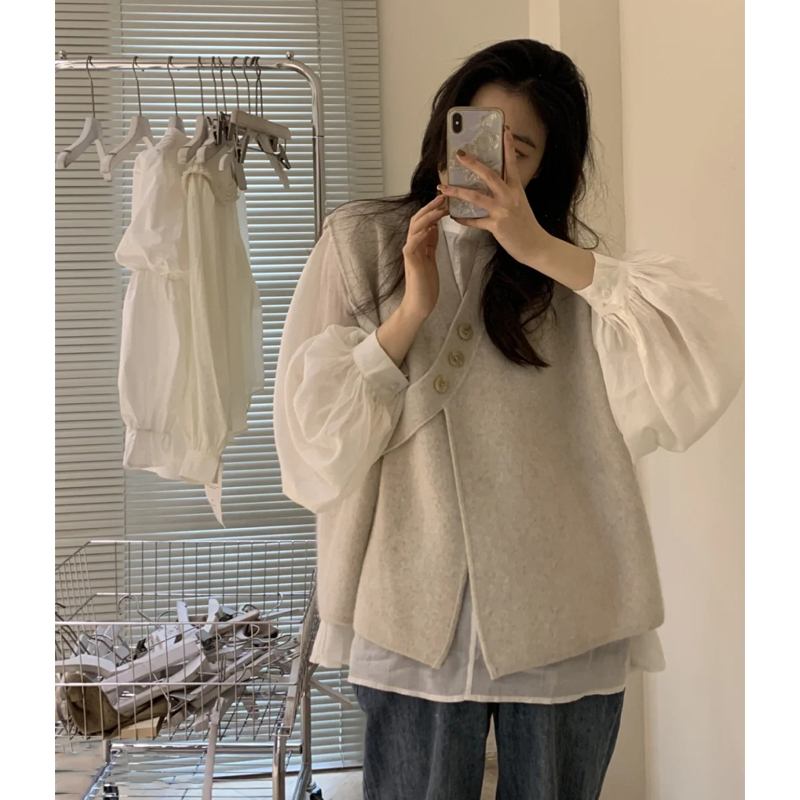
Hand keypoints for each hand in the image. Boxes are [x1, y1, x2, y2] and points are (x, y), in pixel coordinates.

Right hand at [401, 194, 447, 320]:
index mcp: (419, 244)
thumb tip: (433, 227)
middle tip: (443, 198)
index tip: (445, 200)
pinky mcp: (411, 263)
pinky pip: (411, 246)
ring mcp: (410, 254)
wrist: (420, 303)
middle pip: (417, 220)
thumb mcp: (431, 259)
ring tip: (439, 210)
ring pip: (414, 229)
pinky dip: (420, 236)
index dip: (432, 209)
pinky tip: (429, 229)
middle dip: (430, 208)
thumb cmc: (426, 284)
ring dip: (427, 218)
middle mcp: (413, 246)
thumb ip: (430, 244)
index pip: (423, 221)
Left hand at [438, 127, 551, 266]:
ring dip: (457, 192)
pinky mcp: (496, 226)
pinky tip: (454, 216)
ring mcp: (502, 211)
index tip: (504, 130)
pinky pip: (475, 221)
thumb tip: (494, 185)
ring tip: (442, 187)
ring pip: (476, 197)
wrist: (536, 246)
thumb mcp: (520, 204)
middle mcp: (509, 197)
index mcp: (517, 189)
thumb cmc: (527, 225)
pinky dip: (463, 219)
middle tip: (460, 154)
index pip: (512, 164)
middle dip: (473, 164)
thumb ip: (508, 193)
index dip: (508, 147)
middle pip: (489, 175)